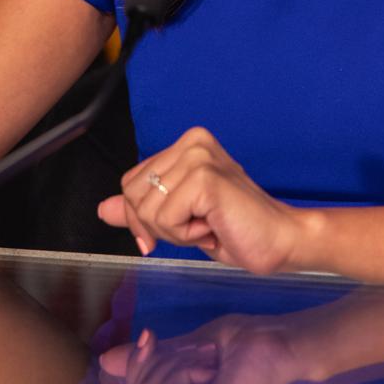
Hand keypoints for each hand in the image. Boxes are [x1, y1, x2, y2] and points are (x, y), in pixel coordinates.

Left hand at [97, 127, 306, 273]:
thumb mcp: (179, 219)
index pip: (131, 183)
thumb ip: (142, 210)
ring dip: (176, 233)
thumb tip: (104, 208)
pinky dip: (187, 236)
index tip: (178, 228)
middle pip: (133, 195)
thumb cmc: (236, 229)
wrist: (280, 241)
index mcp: (186, 145)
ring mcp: (198, 157)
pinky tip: (214, 226)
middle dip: (158, 226)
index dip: (144, 217)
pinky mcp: (204, 178)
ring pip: (147, 210)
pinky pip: (166, 220)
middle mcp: (192, 142)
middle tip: (198, 225)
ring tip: (209, 224)